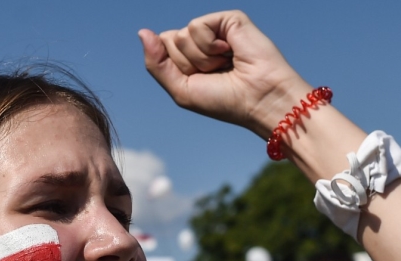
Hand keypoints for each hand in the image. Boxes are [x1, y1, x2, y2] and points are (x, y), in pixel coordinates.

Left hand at [140, 11, 309, 137]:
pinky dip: (209, 46)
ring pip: (181, 34)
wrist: (258, 99)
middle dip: (186, 63)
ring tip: (224, 64)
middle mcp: (202, 41)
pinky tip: (229, 52)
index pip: (161, 49)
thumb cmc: (224, 100)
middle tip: (214, 73)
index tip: (200, 81)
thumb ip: (156, 63)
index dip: (175, 68)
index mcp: (190, 57)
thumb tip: (142, 32)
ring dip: (200, 58)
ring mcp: (216, 29)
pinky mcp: (229, 19)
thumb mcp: (181, 89)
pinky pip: (197, 26)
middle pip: (169, 40)